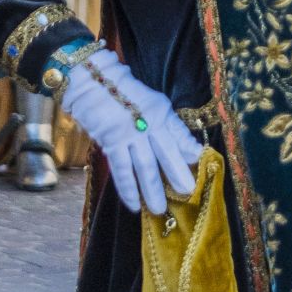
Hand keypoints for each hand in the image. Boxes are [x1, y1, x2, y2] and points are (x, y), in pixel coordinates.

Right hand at [59, 52, 202, 213]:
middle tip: (187, 192)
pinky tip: (133, 204)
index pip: (178, 132)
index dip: (188, 147)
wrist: (91, 82)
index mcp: (160, 111)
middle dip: (177, 173)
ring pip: (144, 165)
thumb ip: (170, 127)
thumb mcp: (151, 104)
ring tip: (160, 209)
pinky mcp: (111, 142)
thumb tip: (191, 151)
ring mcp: (129, 133)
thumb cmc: (124, 94)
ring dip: (152, 189)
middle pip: (166, 152)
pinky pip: (121, 169)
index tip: (199, 161)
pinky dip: (127, 188)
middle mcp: (147, 123)